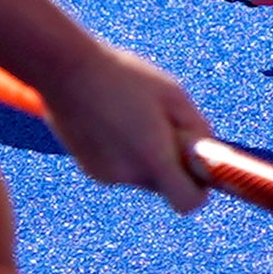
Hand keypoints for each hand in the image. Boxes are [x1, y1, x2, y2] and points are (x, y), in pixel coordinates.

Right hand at [38, 28, 211, 212]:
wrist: (66, 71)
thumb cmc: (125, 76)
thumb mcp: (172, 94)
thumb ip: (196, 129)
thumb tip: (206, 152)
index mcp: (154, 158)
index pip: (188, 202)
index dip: (199, 187)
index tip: (198, 162)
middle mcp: (129, 175)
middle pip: (167, 185)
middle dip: (172, 162)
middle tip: (163, 124)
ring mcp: (107, 176)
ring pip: (144, 175)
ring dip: (148, 154)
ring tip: (134, 115)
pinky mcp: (91, 170)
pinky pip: (122, 168)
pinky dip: (126, 152)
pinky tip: (114, 120)